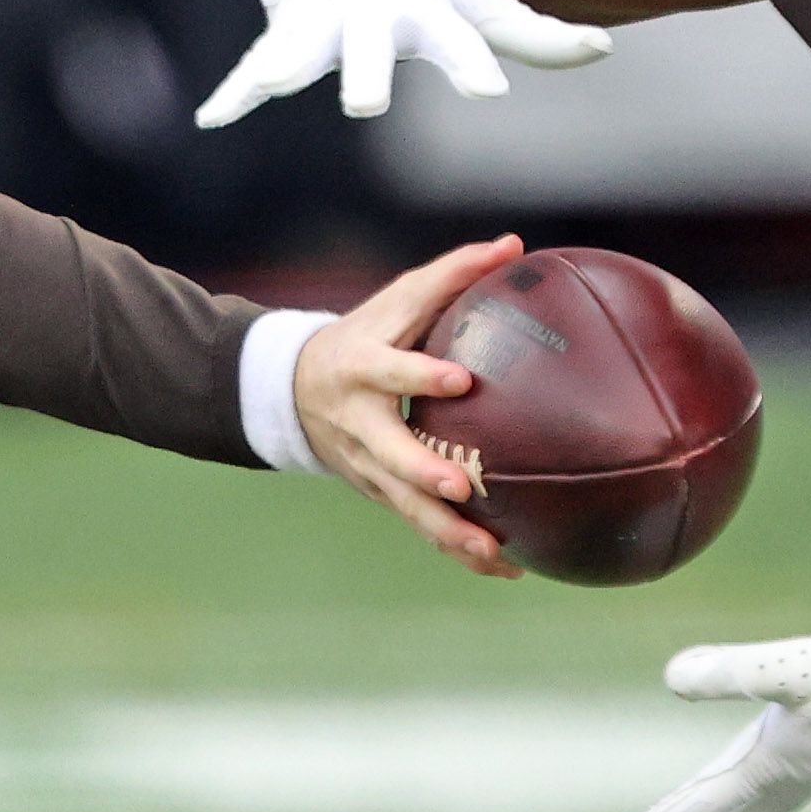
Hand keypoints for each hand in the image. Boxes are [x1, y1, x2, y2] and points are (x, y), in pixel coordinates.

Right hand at [194, 0, 612, 125]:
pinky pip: (255, 65)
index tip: (488, 89)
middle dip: (363, 71)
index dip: (470, 64)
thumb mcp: (485, 7)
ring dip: (285, 64)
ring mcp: (322, 20)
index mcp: (423, 9)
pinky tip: (213, 118)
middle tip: (363, 104)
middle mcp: (369, 13)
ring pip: (303, 46)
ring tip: (273, 83)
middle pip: (367, 47)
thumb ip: (540, 36)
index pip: (453, 40)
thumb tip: (604, 47)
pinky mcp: (285, 34)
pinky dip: (235, 90)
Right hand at [294, 234, 528, 575]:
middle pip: (390, 456)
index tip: (463, 380)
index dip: (421, 377)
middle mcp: (360, 425)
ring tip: (497, 551)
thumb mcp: (397, 301)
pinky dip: (462, 550)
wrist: (296, 391)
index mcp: (361, 370)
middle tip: (463, 488)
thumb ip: (452, 273)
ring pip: (407, 507)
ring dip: (450, 533)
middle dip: (424, 475)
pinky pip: (422, 527)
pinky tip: (511, 565)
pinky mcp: (384, 494)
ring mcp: (369, 467)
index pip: (390, 372)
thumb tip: (514, 245)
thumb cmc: (366, 334)